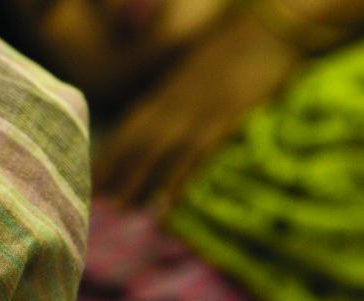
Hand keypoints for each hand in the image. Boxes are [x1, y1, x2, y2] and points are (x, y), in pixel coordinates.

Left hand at [93, 9, 304, 209]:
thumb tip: (163, 115)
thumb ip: (178, 92)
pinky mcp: (223, 121)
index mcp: (166, 91)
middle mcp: (174, 104)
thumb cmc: (237, 46)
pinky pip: (194, 156)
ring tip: (120, 208)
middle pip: (134, 142)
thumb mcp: (196, 69)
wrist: (271, 29)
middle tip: (94, 199)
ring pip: (157, 152)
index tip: (92, 173)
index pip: (129, 125)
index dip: (109, 150)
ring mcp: (197, 113)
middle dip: (113, 171)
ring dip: (137, 180)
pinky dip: (178, 179)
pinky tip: (165, 202)